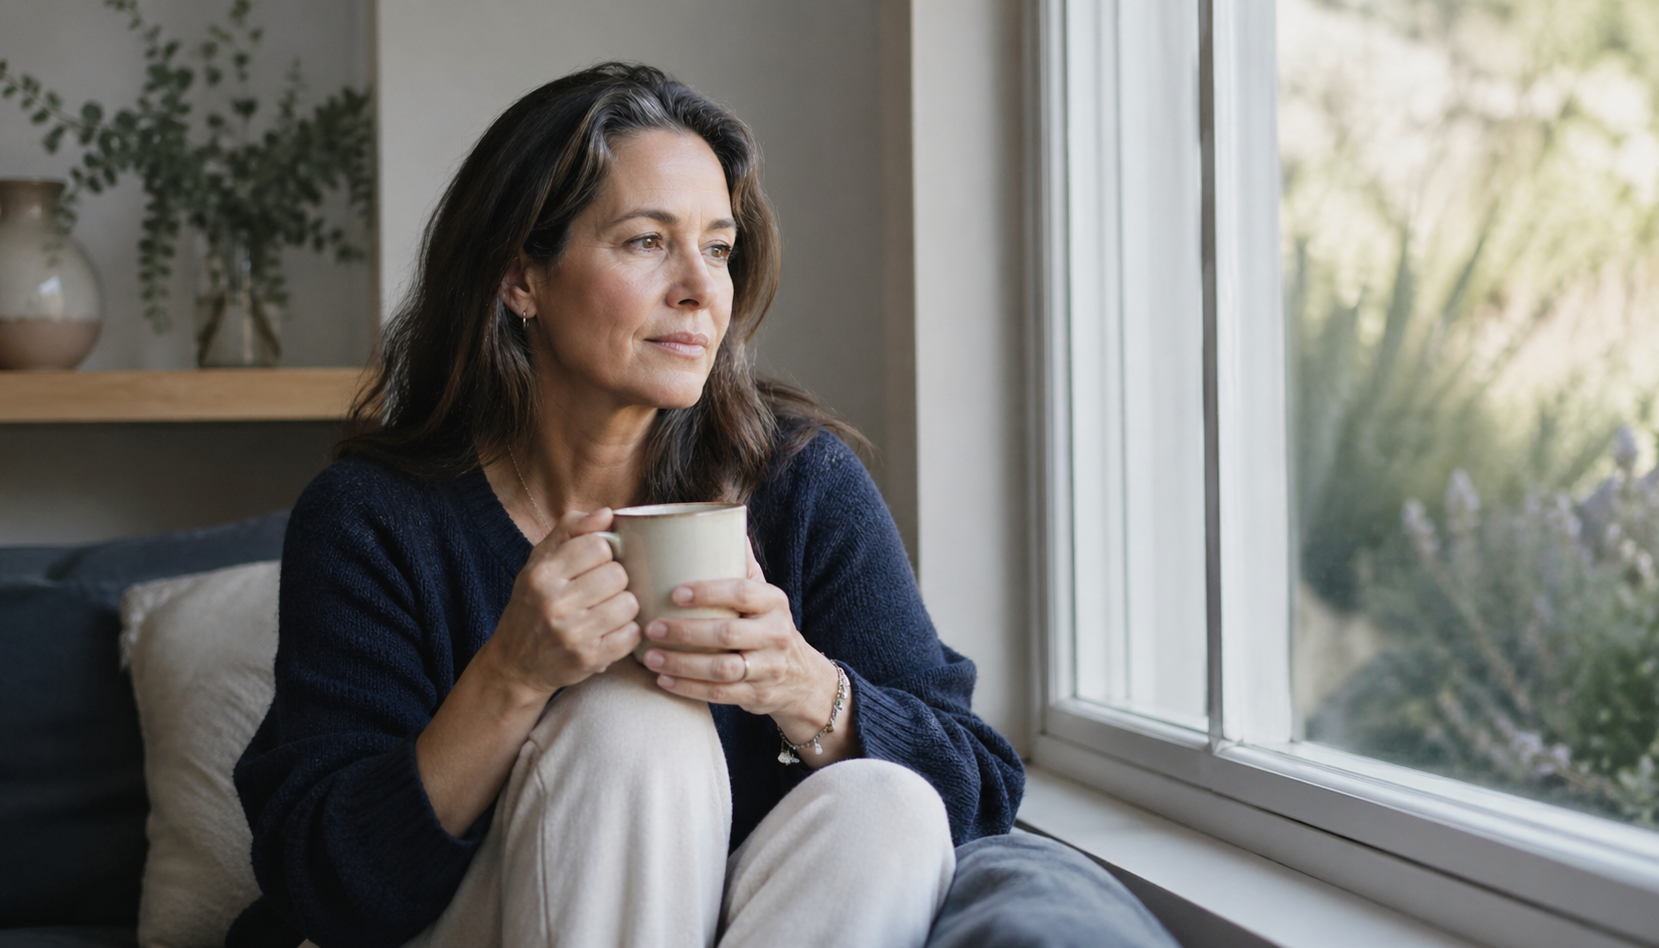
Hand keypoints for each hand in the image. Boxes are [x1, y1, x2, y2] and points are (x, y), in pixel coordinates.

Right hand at [479, 508, 641, 699]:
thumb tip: (608, 513)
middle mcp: (553, 602)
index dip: (604, 554)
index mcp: (541, 574)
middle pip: (618, 575)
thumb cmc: (532, 606)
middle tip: (602, 592)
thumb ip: (570, 530)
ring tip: (607, 612)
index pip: (598, 545)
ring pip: (629, 604)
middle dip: (616, 582)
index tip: (595, 566)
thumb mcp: (539, 562)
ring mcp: (570, 633)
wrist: (514, 665)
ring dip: (623, 608)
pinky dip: (627, 633)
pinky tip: (611, 632)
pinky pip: (631, 635)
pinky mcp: (587, 659)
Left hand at [640, 544, 847, 750]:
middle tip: (651, 627)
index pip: (743, 592)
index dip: (709, 591)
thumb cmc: (766, 626)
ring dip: (682, 663)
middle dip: (686, 631)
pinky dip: (689, 688)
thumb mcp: (763, 594)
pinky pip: (721, 694)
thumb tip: (718, 513)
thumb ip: (740, 563)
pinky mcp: (757, 695)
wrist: (801, 678)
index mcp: (774, 602)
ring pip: (723, 668)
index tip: (675, 592)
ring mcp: (768, 668)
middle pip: (729, 632)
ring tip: (650, 657)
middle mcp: (776, 634)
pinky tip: (663, 680)